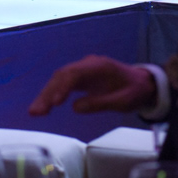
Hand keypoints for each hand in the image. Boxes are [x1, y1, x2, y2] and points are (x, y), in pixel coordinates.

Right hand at [28, 55, 155, 115]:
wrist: (142, 83)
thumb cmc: (134, 91)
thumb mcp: (122, 101)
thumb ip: (100, 103)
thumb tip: (75, 107)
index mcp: (99, 67)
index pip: (75, 73)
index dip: (62, 87)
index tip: (53, 102)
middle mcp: (88, 64)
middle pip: (62, 75)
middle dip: (47, 93)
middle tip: (36, 112)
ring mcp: (83, 69)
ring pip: (60, 78)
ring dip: (46, 94)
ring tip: (35, 112)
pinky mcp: (81, 76)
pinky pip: (63, 83)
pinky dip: (53, 93)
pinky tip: (44, 106)